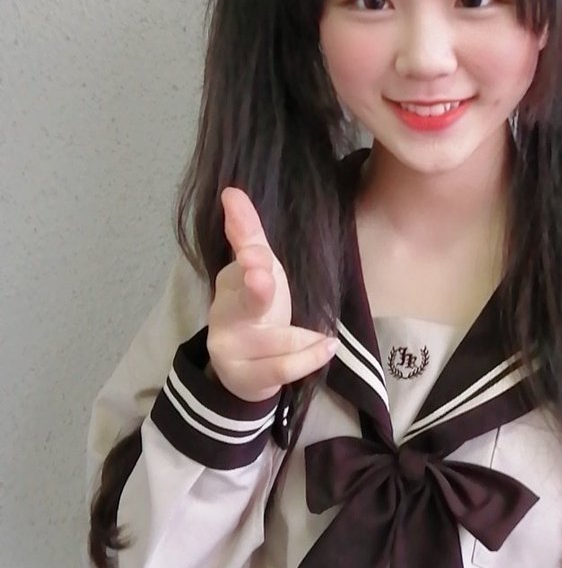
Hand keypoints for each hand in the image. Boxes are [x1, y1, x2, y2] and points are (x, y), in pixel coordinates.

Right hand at [206, 188, 337, 402]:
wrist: (242, 371)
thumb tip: (233, 191)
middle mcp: (227, 313)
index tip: (245, 227)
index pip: (240, 254)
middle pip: (246, 300)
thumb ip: (248, 235)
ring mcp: (232, 347)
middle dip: (255, 288)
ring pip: (276, 339)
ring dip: (304, 338)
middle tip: (261, 274)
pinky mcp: (246, 376)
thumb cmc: (257, 313)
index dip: (245, 242)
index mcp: (233, 281)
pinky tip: (327, 348)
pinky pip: (283, 367)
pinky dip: (308, 358)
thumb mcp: (258, 272)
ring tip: (326, 338)